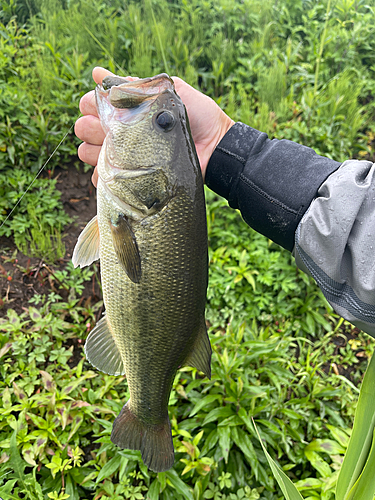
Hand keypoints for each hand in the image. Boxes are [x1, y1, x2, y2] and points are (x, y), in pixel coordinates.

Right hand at [74, 67, 233, 185]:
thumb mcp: (169, 92)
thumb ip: (136, 84)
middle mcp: (123, 133)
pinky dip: (102, 176)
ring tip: (106, 150)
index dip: (91, 104)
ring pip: (90, 152)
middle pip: (86, 128)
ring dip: (92, 150)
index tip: (97, 106)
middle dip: (89, 126)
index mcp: (129, 110)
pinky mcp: (133, 179)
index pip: (95, 105)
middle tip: (104, 129)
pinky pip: (105, 181)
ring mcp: (126, 156)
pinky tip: (109, 172)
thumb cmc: (198, 117)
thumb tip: (96, 72)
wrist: (215, 148)